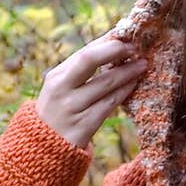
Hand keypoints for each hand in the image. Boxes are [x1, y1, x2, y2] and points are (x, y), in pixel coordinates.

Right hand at [35, 32, 147, 149]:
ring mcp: (73, 107)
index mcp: (56, 77)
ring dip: (128, 71)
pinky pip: (110, 104)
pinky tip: (134, 83)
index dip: (107, 42)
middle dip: (115, 50)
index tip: (125, 36)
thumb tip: (112, 46)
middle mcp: (62, 89)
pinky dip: (124, 91)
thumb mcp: (62, 89)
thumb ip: (82, 71)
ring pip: (106, 83)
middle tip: (135, 47)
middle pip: (90, 59)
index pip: (84, 51)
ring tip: (142, 64)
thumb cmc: (59, 113)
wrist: (43, 150)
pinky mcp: (84, 125)